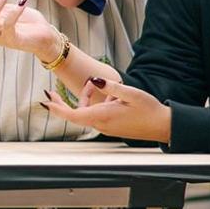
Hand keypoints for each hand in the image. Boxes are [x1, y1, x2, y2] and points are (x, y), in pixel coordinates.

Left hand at [39, 77, 170, 143]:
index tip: (46, 101)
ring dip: (88, 98)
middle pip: (77, 113)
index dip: (57, 108)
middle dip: (66, 100)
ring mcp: (106, 128)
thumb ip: (111, 87)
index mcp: (104, 116)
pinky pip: (96, 115)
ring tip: (102, 86)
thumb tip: (94, 80)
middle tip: (50, 91)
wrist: (163, 126)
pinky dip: (97, 104)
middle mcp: (102, 125)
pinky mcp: (111, 127)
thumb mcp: (131, 93)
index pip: (73, 115)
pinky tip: (111, 96)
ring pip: (87, 112)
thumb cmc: (149, 110)